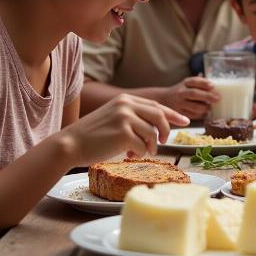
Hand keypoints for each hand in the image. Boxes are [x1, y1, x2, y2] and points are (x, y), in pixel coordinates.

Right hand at [60, 94, 188, 165]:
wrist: (70, 144)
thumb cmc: (93, 135)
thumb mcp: (114, 117)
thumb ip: (134, 117)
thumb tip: (158, 127)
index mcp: (125, 99)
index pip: (156, 105)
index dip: (172, 114)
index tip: (185, 121)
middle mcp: (126, 105)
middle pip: (159, 116)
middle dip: (166, 130)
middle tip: (164, 142)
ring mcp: (124, 118)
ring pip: (152, 133)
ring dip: (150, 146)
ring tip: (139, 152)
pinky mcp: (123, 133)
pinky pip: (143, 146)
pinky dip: (140, 153)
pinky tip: (130, 155)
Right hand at [160, 76, 219, 119]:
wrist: (163, 99)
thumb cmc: (181, 91)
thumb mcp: (187, 83)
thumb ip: (199, 82)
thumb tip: (215, 81)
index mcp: (184, 83)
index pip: (194, 81)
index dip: (204, 83)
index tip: (212, 85)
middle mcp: (181, 92)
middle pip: (194, 93)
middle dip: (207, 96)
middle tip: (217, 98)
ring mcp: (179, 103)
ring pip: (194, 106)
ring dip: (205, 107)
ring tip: (211, 107)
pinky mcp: (179, 113)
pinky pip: (192, 115)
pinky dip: (201, 115)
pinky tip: (205, 113)